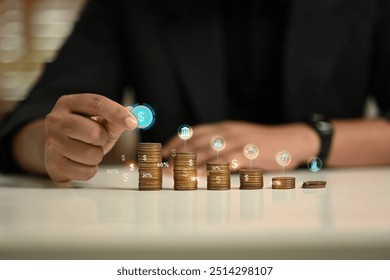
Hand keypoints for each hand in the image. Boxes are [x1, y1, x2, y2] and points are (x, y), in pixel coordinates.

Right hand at [45, 94, 137, 181]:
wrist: (57, 148)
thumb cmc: (83, 132)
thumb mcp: (100, 122)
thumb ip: (116, 119)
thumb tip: (135, 117)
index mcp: (69, 103)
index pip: (96, 103)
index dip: (117, 113)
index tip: (133, 123)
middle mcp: (56, 120)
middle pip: (94, 133)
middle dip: (103, 139)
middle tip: (99, 139)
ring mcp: (52, 143)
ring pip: (91, 155)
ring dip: (97, 156)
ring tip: (87, 150)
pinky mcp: (54, 165)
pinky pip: (86, 172)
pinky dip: (90, 169)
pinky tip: (81, 162)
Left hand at [162, 121, 319, 171]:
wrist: (290, 139)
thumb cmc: (261, 142)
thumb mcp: (238, 138)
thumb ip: (220, 144)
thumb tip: (197, 158)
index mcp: (223, 127)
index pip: (193, 132)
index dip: (176, 142)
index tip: (163, 154)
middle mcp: (227, 131)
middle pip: (197, 143)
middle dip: (178, 157)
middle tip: (164, 169)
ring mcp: (238, 140)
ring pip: (210, 151)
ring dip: (191, 164)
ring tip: (176, 175)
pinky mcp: (250, 151)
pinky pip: (228, 159)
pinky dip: (214, 167)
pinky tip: (203, 175)